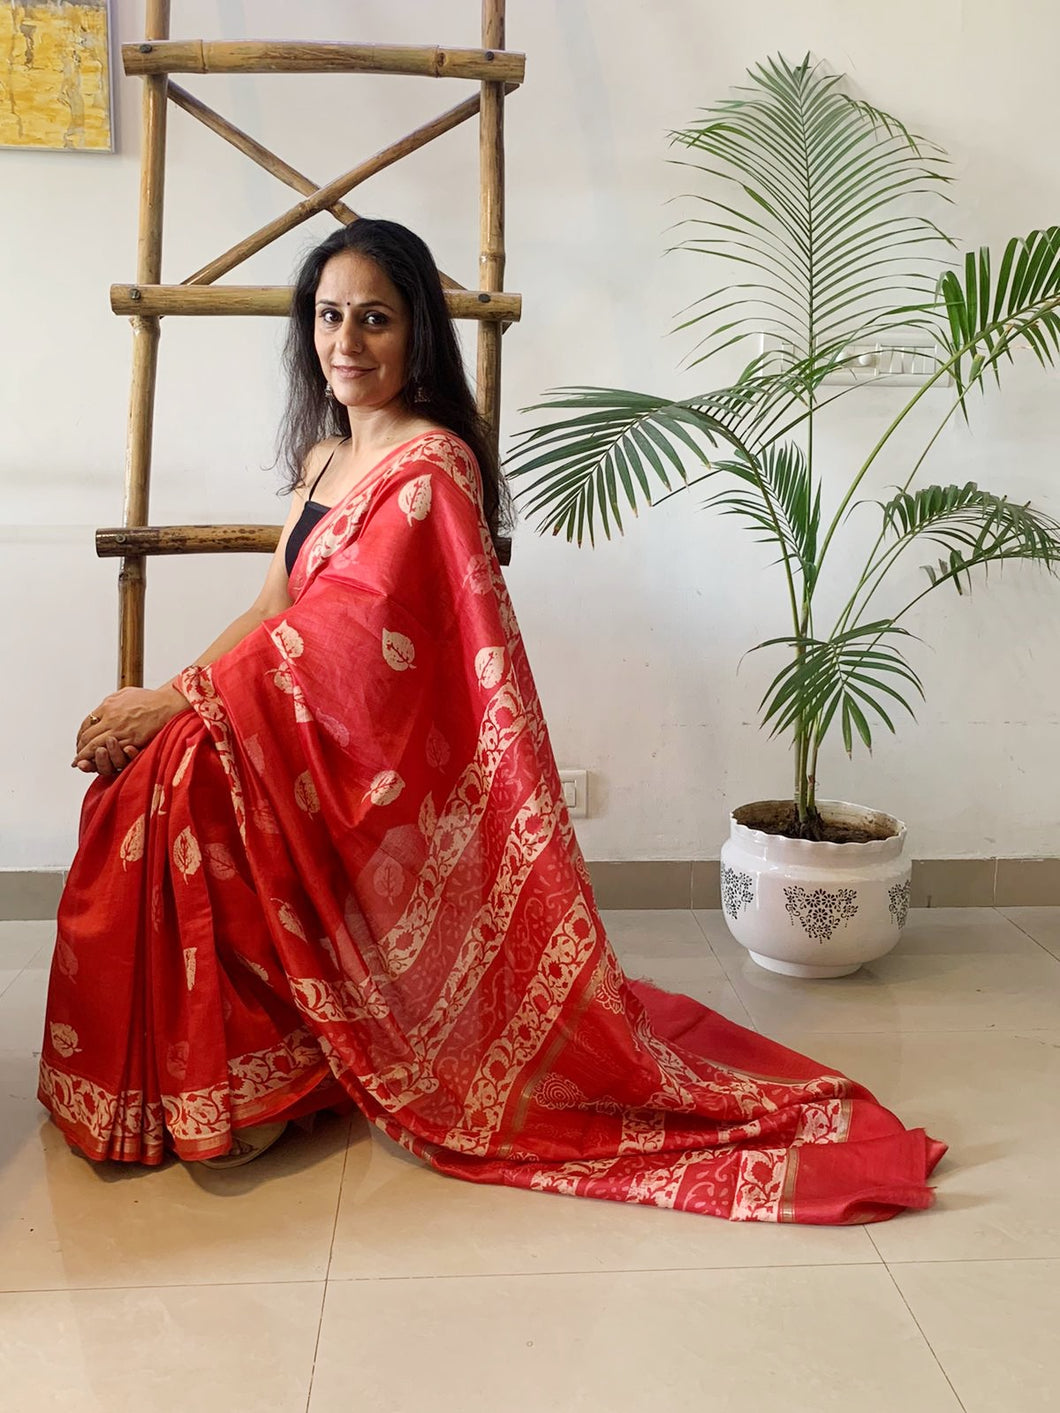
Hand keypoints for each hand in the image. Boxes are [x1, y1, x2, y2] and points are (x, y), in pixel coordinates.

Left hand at [73, 686, 188, 776]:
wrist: (167, 704)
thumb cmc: (149, 698)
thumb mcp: (125, 693)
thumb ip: (111, 701)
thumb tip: (102, 707)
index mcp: (107, 706)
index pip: (86, 723)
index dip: (81, 736)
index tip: (80, 742)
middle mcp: (111, 718)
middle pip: (87, 737)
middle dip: (80, 749)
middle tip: (77, 757)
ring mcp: (121, 730)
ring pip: (96, 747)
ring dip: (86, 757)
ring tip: (82, 763)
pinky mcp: (132, 740)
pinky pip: (112, 752)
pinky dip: (103, 760)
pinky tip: (99, 764)